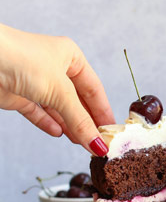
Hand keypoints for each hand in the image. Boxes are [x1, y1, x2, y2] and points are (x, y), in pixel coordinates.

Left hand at [0, 23, 114, 155]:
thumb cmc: (20, 59)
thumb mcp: (60, 92)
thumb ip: (81, 121)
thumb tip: (98, 144)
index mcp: (70, 57)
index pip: (94, 89)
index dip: (103, 111)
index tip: (112, 131)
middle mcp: (54, 67)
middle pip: (77, 101)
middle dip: (87, 122)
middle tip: (99, 142)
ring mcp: (35, 81)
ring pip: (59, 109)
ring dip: (70, 127)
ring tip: (83, 144)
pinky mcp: (18, 94)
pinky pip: (39, 113)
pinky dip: (49, 124)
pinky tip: (60, 134)